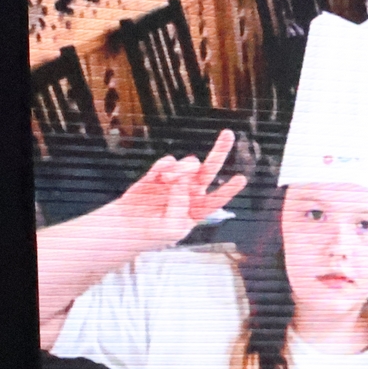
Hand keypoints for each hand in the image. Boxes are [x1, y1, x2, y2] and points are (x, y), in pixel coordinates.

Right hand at [107, 130, 246, 249]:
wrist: (126, 226)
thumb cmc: (153, 234)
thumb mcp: (170, 229)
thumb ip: (179, 207)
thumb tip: (181, 182)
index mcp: (199, 209)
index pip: (217, 199)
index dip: (229, 189)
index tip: (241, 178)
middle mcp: (191, 192)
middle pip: (209, 169)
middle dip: (219, 151)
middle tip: (228, 134)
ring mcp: (175, 181)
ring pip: (189, 164)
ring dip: (182, 169)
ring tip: (167, 180)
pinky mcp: (158, 174)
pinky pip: (168, 162)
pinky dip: (166, 166)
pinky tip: (160, 175)